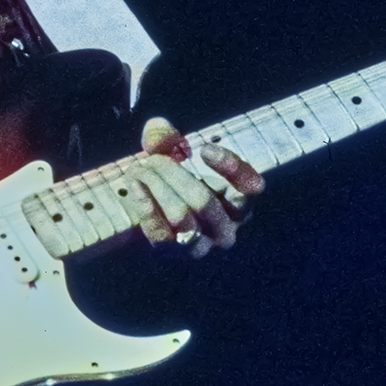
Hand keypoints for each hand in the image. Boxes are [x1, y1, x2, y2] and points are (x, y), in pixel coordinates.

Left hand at [123, 117, 263, 258]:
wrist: (153, 217)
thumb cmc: (172, 180)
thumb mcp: (172, 153)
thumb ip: (166, 137)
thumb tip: (157, 131)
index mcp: (238, 201)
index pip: (250, 188)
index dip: (230, 168)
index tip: (204, 149)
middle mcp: (227, 227)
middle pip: (203, 201)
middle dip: (171, 174)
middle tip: (151, 159)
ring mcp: (204, 245)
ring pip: (181, 217)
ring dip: (156, 189)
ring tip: (139, 170)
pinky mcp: (176, 254)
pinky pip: (162, 235)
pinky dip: (146, 208)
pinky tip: (135, 188)